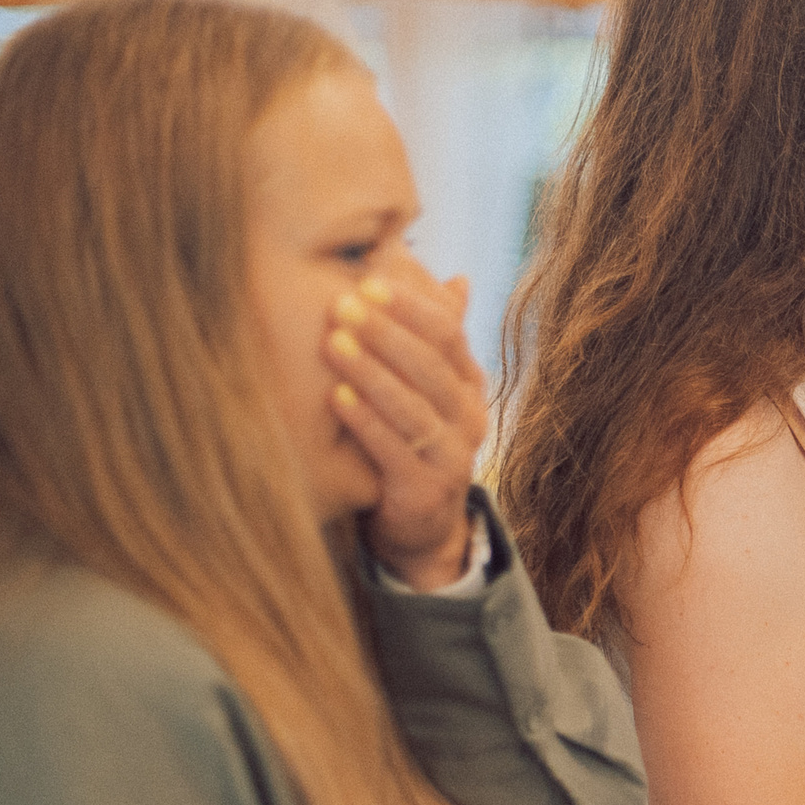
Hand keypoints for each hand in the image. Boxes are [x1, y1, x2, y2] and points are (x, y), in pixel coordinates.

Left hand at [323, 260, 487, 590]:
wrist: (420, 526)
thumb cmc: (410, 442)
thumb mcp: (426, 389)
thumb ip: (436, 339)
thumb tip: (456, 278)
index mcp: (469, 386)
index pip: (450, 335)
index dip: (411, 306)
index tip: (368, 279)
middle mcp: (470, 419)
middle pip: (432, 368)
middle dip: (387, 333)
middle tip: (344, 304)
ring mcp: (453, 458)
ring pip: (415, 407)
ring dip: (372, 372)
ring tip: (334, 342)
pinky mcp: (426, 491)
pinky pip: (395, 450)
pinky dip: (366, 421)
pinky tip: (336, 396)